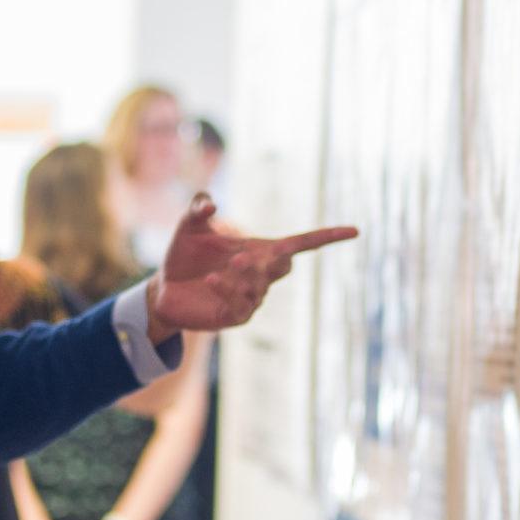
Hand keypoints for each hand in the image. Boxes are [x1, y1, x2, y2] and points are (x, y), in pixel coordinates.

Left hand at [147, 195, 356, 342]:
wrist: (164, 289)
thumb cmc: (184, 255)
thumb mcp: (189, 226)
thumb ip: (198, 209)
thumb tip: (210, 203)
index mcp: (261, 249)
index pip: (303, 244)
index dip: (328, 237)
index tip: (355, 231)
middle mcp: (261, 274)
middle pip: (285, 266)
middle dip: (274, 259)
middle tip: (245, 255)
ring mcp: (251, 297)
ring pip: (260, 286)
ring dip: (246, 274)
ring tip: (227, 266)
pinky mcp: (235, 316)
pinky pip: (241, 306)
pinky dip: (228, 291)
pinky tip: (211, 280)